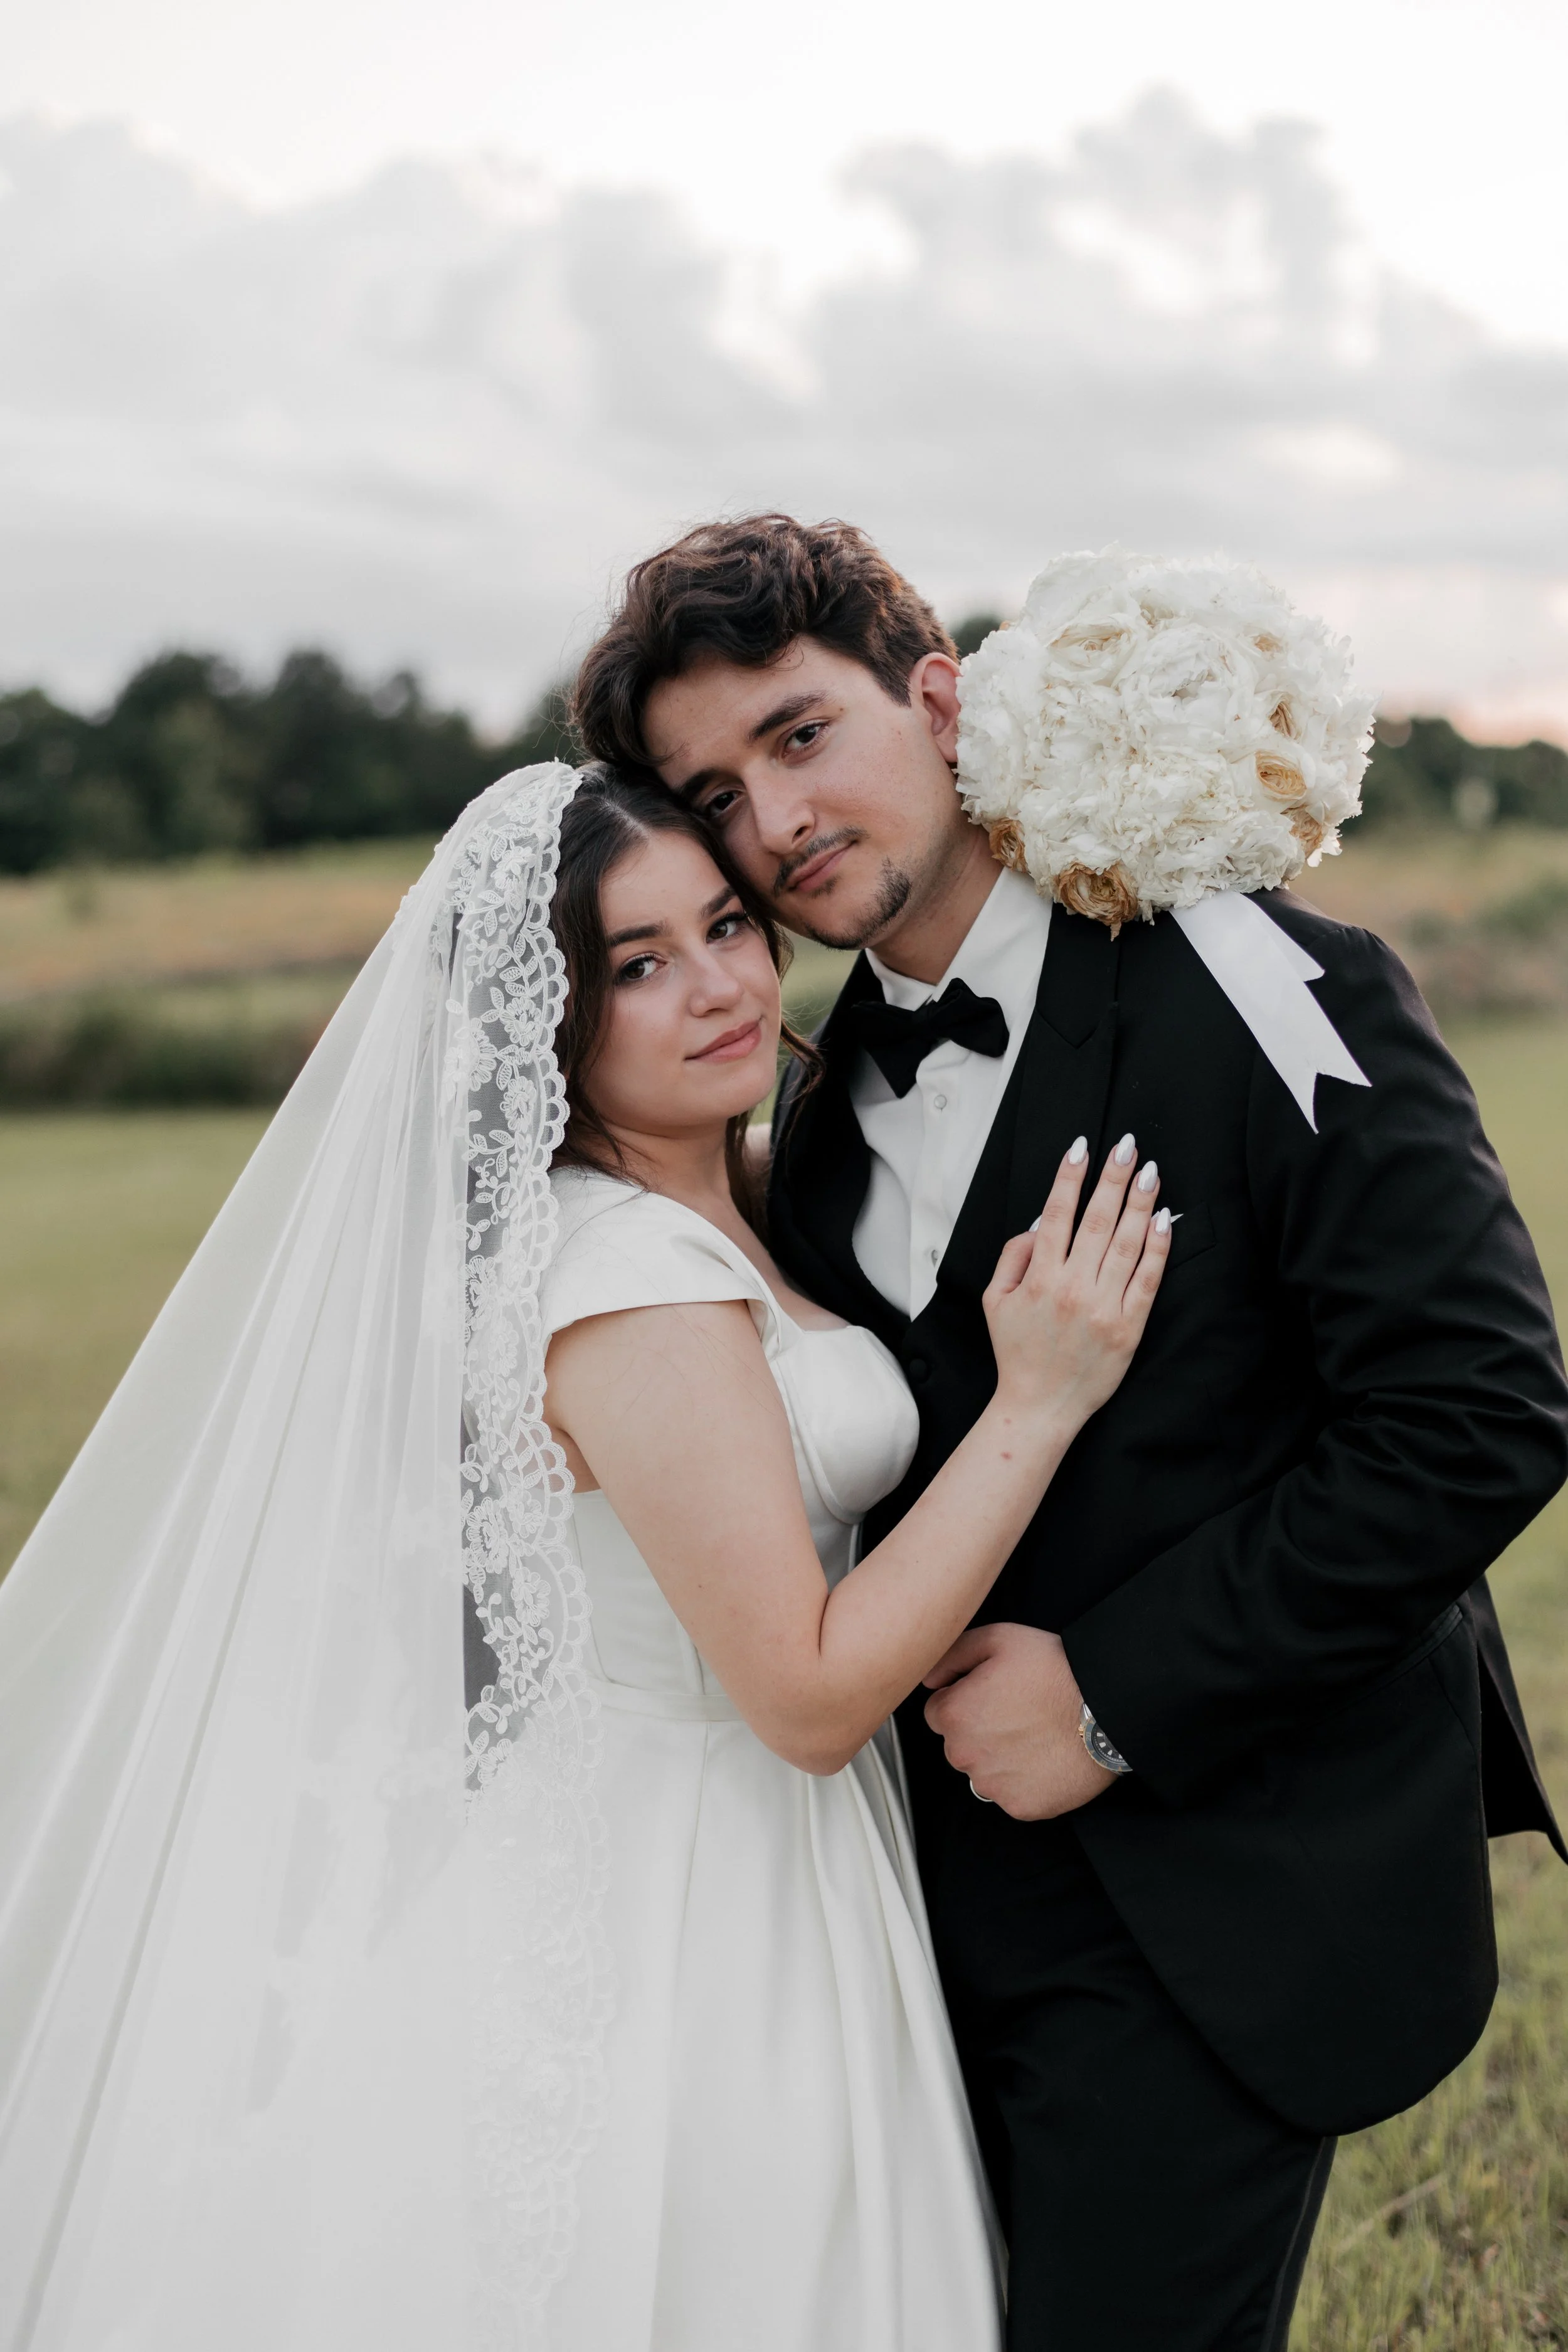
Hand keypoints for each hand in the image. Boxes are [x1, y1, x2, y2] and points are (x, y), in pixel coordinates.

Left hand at [922, 1622, 1114, 1819]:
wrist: (1106, 1709)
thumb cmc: (1054, 1669)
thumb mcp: (998, 1639)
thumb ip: (952, 1655)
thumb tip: (929, 1680)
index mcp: (954, 1714)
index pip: (938, 1712)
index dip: (964, 1700)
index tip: (992, 1694)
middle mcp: (965, 1755)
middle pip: (958, 1744)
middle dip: (978, 1730)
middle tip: (1017, 1712)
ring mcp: (993, 1785)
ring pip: (983, 1772)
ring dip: (999, 1757)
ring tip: (1034, 1734)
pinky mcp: (1021, 1807)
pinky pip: (1011, 1795)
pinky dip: (1024, 1781)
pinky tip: (1045, 1757)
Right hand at [983, 1133, 1169, 1438]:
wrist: (1039, 1407)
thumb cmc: (1017, 1353)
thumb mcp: (995, 1301)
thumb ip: (1012, 1257)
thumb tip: (1038, 1224)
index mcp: (1040, 1279)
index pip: (1056, 1215)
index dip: (1069, 1178)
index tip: (1082, 1148)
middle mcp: (1073, 1289)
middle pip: (1097, 1220)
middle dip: (1112, 1178)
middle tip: (1126, 1145)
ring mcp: (1103, 1308)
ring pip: (1126, 1244)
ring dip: (1140, 1203)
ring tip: (1149, 1172)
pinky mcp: (1129, 1328)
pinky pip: (1147, 1280)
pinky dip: (1158, 1248)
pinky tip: (1164, 1220)